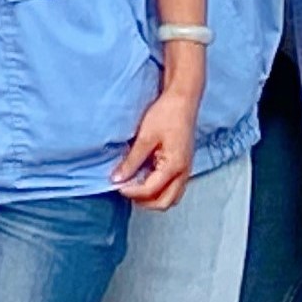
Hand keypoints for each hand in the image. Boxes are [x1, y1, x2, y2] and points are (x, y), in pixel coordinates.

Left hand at [112, 79, 199, 209]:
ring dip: (153, 198)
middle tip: (126, 189)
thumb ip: (131, 161)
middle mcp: (183, 173)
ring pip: (171, 198)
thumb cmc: (166, 114)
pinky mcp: (184, 165)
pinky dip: (159, 189)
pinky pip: (173, 188)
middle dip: (143, 201)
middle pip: (164, 203)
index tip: (116, 184)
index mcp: (174, 166)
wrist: (183, 99)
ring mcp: (186, 170)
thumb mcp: (145, 137)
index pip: (150, 191)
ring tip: (135, 186)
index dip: (130, 191)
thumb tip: (117, 179)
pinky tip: (146, 177)